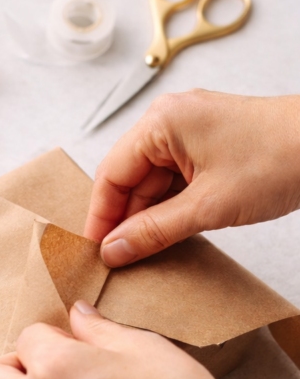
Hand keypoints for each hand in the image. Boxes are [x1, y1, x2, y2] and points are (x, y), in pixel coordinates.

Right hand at [86, 90, 299, 266]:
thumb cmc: (282, 158)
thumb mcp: (209, 206)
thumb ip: (154, 231)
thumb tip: (114, 250)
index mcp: (162, 122)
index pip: (111, 173)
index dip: (101, 215)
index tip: (96, 249)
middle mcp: (170, 120)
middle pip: (130, 178)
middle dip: (126, 218)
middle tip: (121, 258)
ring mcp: (190, 131)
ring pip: (153, 182)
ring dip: (150, 216)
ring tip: (147, 250)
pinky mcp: (209, 144)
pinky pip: (176, 179)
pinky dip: (172, 206)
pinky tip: (171, 232)